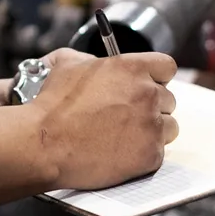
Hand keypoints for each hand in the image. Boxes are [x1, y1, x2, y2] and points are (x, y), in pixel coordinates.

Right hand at [30, 47, 178, 189]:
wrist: (45, 143)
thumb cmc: (53, 106)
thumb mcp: (68, 66)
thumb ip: (92, 60)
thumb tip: (96, 63)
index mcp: (132, 68)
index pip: (166, 67)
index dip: (157, 77)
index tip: (148, 85)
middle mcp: (147, 94)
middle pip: (168, 99)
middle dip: (152, 107)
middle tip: (129, 116)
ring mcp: (151, 126)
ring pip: (169, 127)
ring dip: (153, 131)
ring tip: (126, 137)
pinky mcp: (149, 155)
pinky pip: (158, 153)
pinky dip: (143, 155)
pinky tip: (121, 153)